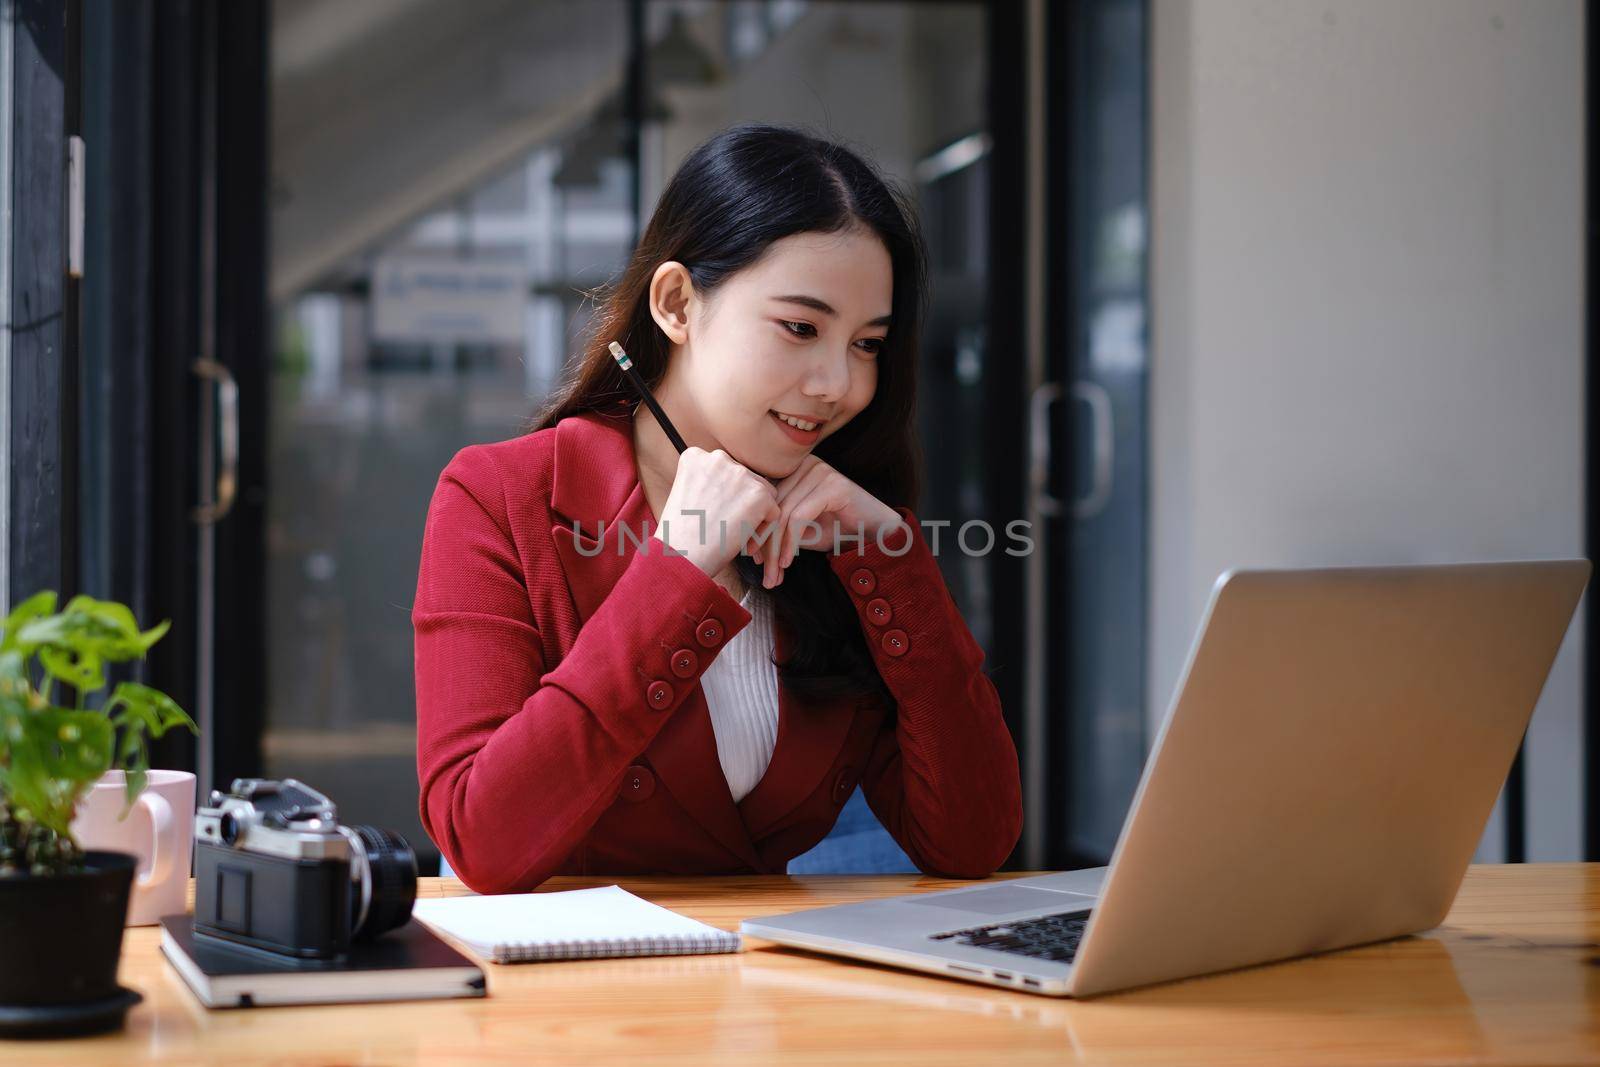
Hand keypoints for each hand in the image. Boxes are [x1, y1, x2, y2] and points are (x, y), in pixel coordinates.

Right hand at [656, 447, 781, 577]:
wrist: (680, 558)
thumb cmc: (680, 536)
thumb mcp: (687, 495)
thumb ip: (710, 483)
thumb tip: (737, 489)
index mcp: (696, 457)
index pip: (726, 472)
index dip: (726, 497)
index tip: (713, 517)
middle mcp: (718, 458)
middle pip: (747, 480)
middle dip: (742, 504)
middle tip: (726, 529)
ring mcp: (740, 474)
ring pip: (763, 494)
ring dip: (755, 515)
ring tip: (735, 537)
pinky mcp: (759, 494)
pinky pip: (774, 512)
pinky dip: (764, 532)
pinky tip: (744, 545)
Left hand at [752, 455, 905, 588]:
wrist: (879, 534)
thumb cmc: (839, 531)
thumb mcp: (801, 531)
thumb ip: (777, 530)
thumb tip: (747, 546)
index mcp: (794, 471)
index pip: (766, 501)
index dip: (756, 530)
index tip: (751, 559)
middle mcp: (805, 466)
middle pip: (773, 508)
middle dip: (765, 545)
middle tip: (764, 574)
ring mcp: (819, 472)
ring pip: (783, 514)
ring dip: (775, 550)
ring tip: (774, 575)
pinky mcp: (832, 484)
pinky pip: (800, 517)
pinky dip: (790, 542)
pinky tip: (787, 563)